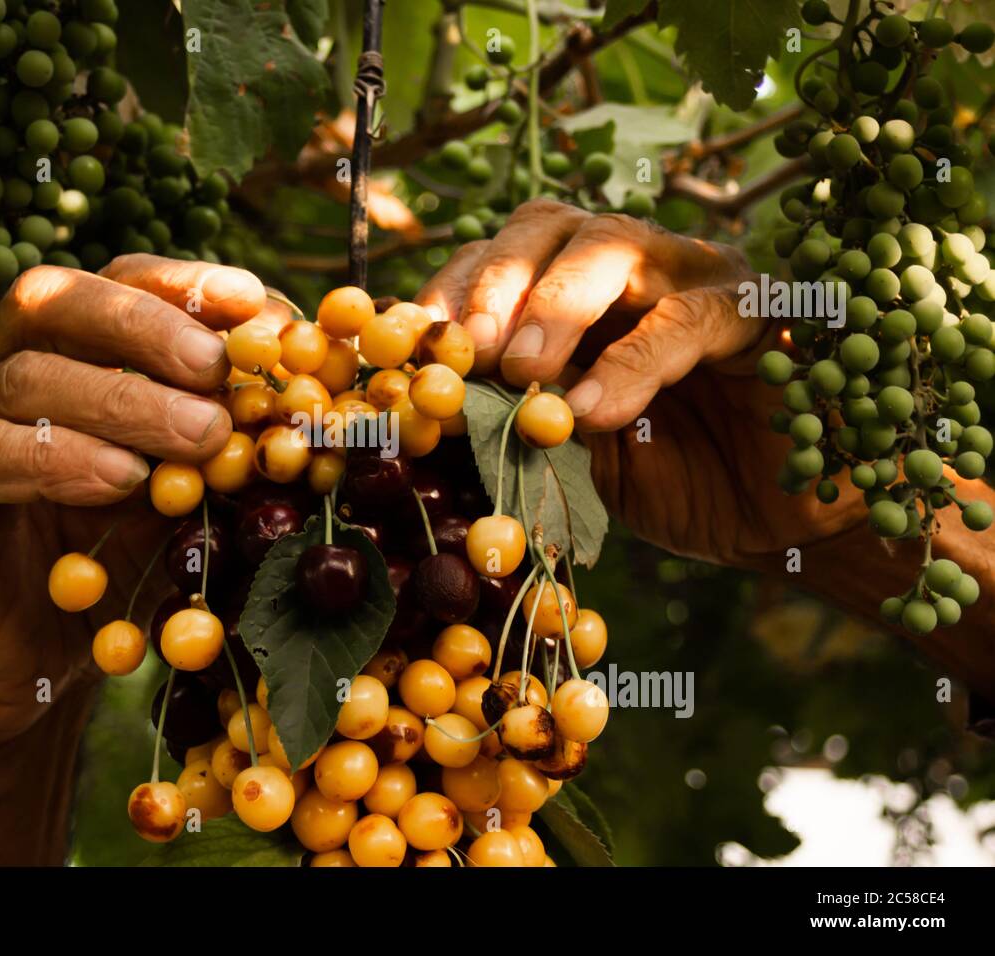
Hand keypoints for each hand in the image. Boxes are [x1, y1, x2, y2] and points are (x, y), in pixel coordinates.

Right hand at [0, 255, 264, 863]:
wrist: (40, 672)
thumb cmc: (122, 569)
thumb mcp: (188, 491)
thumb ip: (227, 436)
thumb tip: (312, 382)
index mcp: (63, 356)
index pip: (113, 283)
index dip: (180, 283)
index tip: (251, 301)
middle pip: (54, 303)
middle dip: (146, 325)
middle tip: (217, 368)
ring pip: (21, 378)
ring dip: (122, 400)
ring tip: (200, 435)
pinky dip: (58, 459)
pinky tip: (121, 480)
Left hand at [416, 198, 857, 562]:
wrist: (772, 521)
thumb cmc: (664, 479)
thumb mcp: (569, 453)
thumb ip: (514, 420)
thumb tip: (431, 408)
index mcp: (574, 292)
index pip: (499, 257)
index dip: (452, 291)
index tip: (410, 345)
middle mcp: (630, 265)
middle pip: (548, 225)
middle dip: (497, 281)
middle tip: (468, 351)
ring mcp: (694, 276)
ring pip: (615, 244)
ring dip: (558, 303)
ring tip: (524, 374)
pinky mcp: (755, 314)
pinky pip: (689, 318)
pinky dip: (633, 362)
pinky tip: (595, 412)